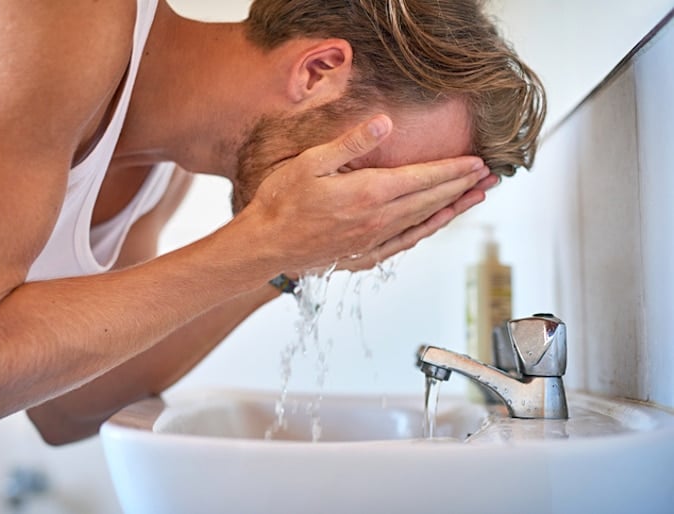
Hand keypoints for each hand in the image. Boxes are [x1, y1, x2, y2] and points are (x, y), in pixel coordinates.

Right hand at [241, 114, 489, 273]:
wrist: (265, 245)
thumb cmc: (282, 202)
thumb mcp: (312, 163)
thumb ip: (352, 143)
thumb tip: (385, 123)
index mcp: (369, 194)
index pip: (423, 178)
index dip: (453, 169)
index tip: (477, 161)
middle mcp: (378, 220)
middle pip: (431, 200)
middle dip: (463, 185)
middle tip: (490, 176)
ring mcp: (373, 240)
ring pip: (424, 222)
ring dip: (453, 207)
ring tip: (476, 197)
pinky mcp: (364, 255)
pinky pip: (406, 242)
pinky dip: (427, 230)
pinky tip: (437, 223)